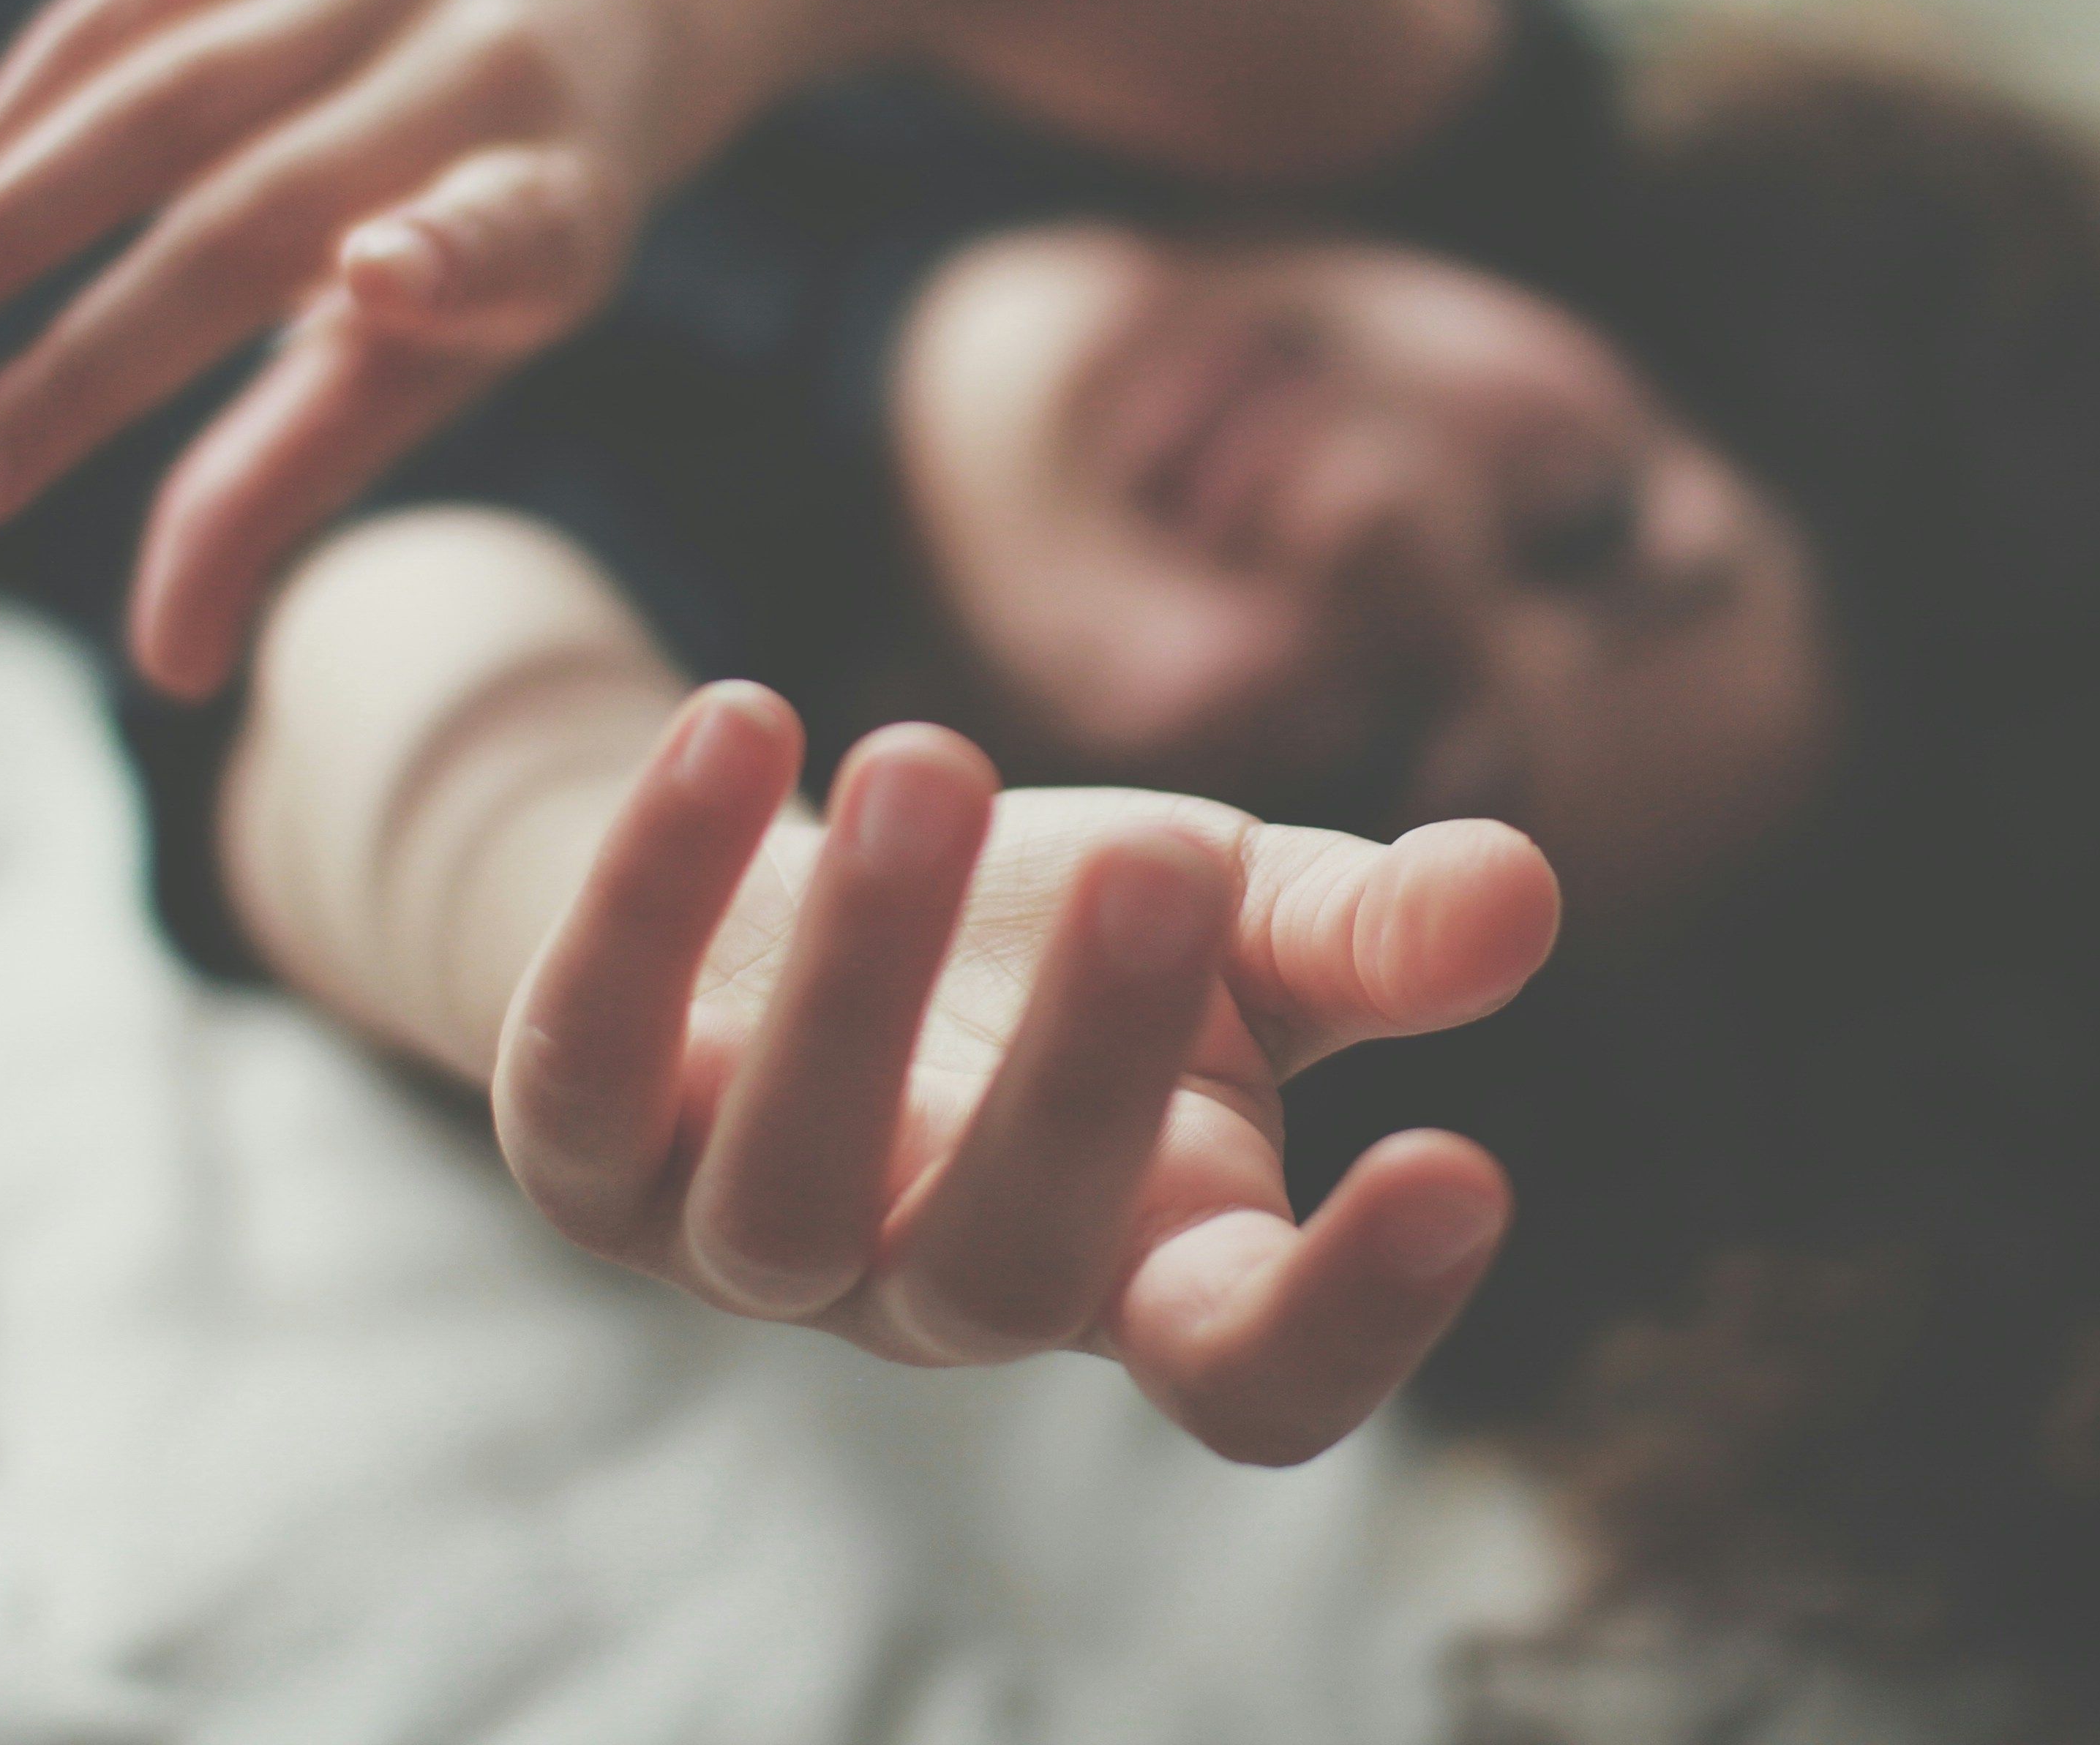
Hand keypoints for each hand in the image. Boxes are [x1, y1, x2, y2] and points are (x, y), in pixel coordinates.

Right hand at [0, 0, 707, 696]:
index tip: (380, 280)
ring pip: (155, 92)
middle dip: (86, 346)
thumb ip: (296, 482)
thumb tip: (165, 662)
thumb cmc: (487, 230)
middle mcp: (488, 64)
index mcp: (564, 197)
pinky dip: (3, 124)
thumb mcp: (440, 358)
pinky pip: (109, 13)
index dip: (452, 260)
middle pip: (259, 205)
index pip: (515, 233)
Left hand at [498, 682, 1560, 1465]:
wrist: (786, 907)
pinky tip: (737, 720)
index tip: (1458, 1169)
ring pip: (787, 1183)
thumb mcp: (1232, 912)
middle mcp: (937, 1290)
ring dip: (859, 973)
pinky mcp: (580, 1145)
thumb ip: (1367, 925)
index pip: (1253, 1379)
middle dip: (1087, 1068)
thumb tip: (1518, 891)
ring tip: (928, 757)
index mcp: (1135, 1266)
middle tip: (1158, 861)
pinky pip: (583, 1053)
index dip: (1352, 1315)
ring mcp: (742, 1242)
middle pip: (1013, 1265)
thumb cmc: (1049, 938)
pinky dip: (646, 895)